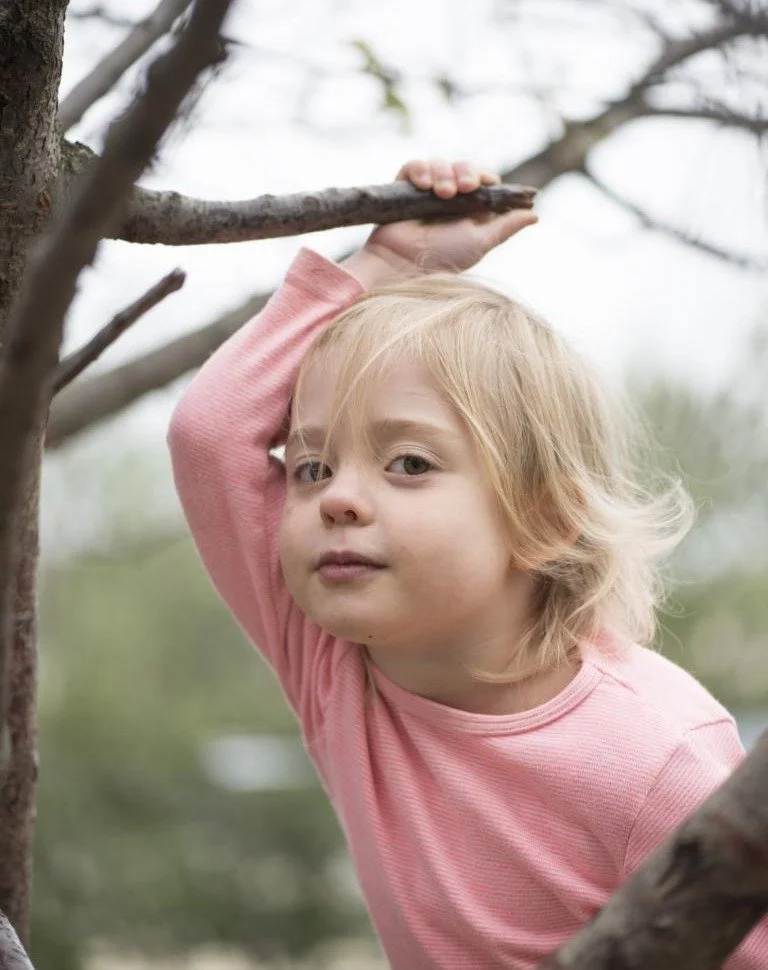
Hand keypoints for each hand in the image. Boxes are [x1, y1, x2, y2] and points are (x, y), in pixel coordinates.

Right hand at [342, 158, 537, 286]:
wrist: (403, 265)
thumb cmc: (444, 258)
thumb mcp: (481, 242)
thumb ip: (507, 227)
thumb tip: (535, 215)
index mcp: (469, 210)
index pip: (483, 180)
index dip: (486, 177)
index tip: (488, 184)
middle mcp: (448, 199)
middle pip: (463, 167)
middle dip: (467, 171)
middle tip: (465, 188)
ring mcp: (425, 193)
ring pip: (440, 163)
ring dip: (444, 172)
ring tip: (441, 193)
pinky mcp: (403, 189)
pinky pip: (413, 166)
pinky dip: (421, 170)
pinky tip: (424, 185)